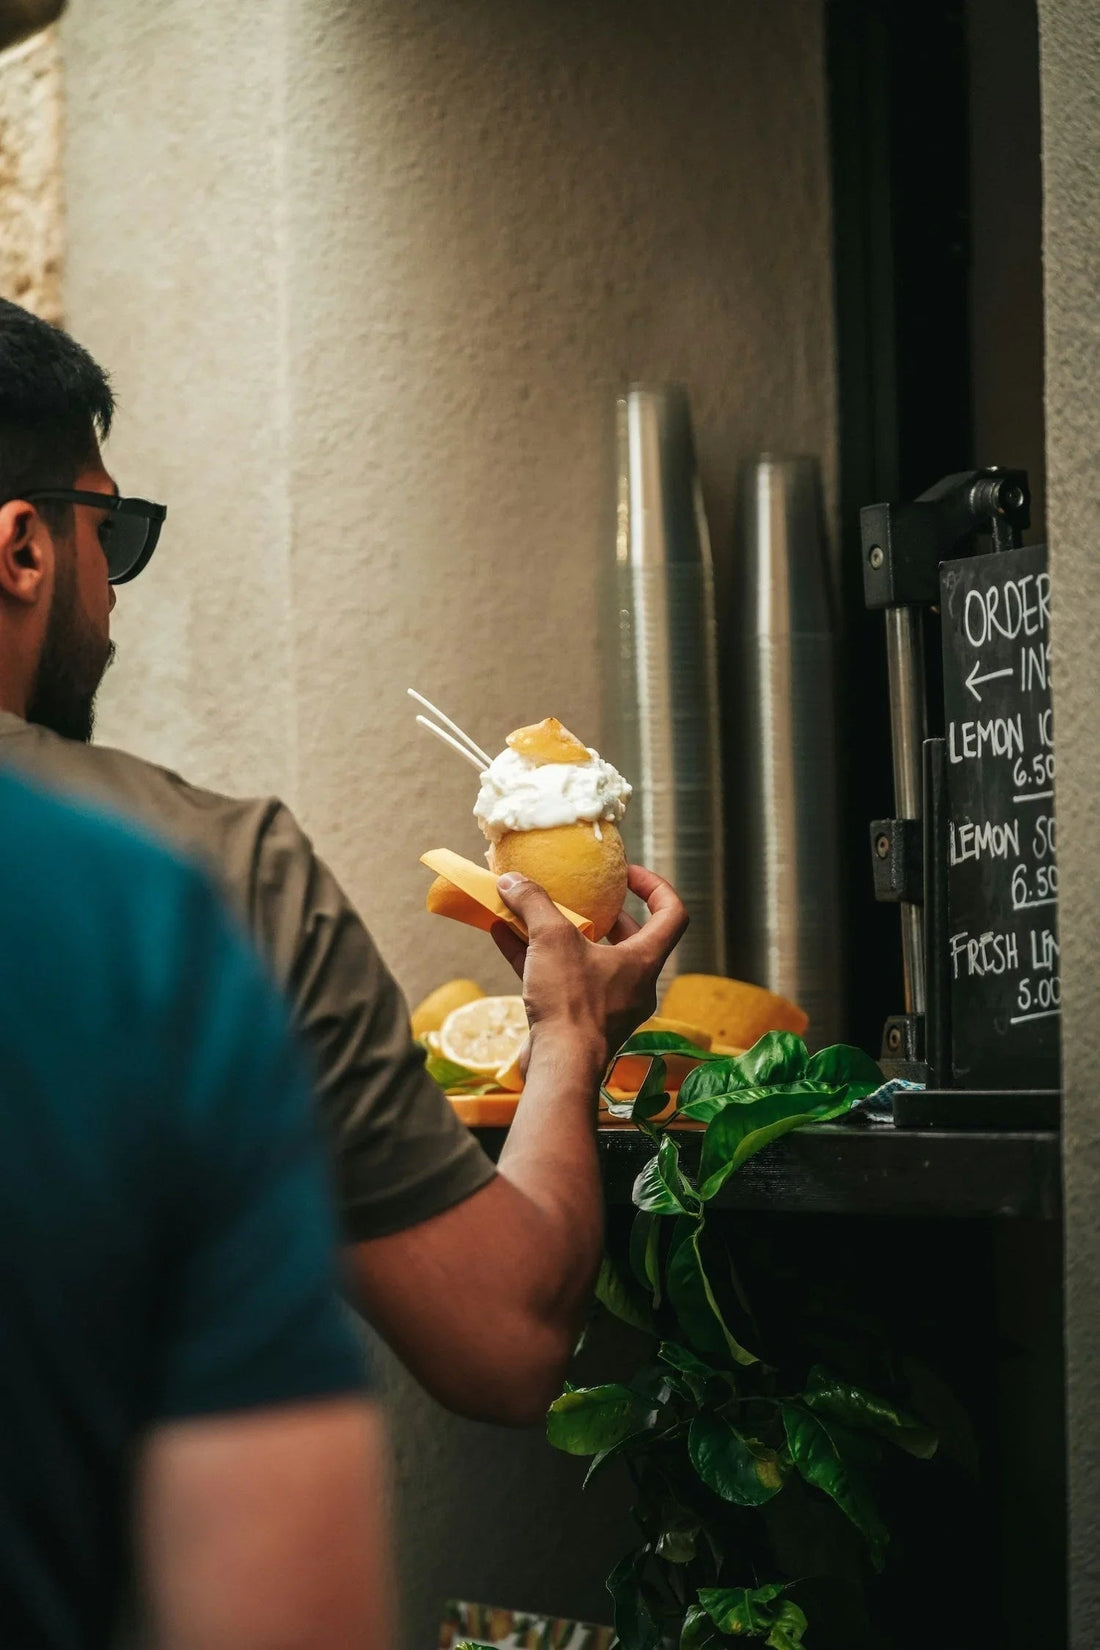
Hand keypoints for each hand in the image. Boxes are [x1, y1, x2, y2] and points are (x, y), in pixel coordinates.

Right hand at [490, 864, 688, 1076]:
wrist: (560, 1069)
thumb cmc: (571, 1004)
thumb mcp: (552, 940)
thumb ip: (534, 904)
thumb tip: (512, 881)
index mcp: (644, 960)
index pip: (671, 913)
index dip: (655, 886)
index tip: (627, 874)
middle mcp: (632, 983)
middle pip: (629, 938)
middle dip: (602, 913)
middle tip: (580, 896)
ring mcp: (607, 1005)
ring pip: (588, 960)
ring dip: (561, 935)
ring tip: (533, 911)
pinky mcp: (579, 1022)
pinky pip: (560, 980)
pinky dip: (536, 958)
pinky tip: (503, 936)